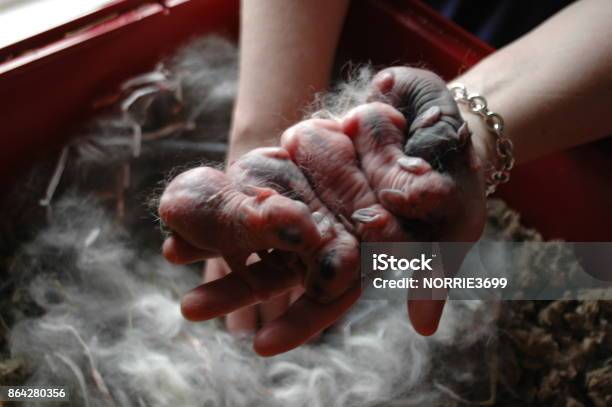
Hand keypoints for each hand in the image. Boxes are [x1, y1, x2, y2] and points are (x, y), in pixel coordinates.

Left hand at [158, 67, 487, 354]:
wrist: (443, 125)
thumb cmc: (455, 180)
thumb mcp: (455, 225)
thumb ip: (435, 271)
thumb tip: (425, 327)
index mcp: (361, 260)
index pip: (327, 298)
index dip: (298, 320)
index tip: (262, 344)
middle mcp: (329, 235)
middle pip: (278, 270)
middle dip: (236, 287)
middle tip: (192, 308)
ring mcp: (310, 199)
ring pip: (257, 227)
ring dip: (215, 240)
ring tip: (171, 251)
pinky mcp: (299, 161)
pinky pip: (258, 177)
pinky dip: (226, 189)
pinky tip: (187, 197)